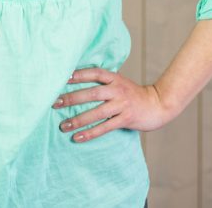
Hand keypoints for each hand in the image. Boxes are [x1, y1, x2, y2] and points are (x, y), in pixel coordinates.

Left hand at [51, 67, 175, 143]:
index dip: (78, 74)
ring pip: (97, 112)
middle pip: (92, 93)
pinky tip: (77, 137)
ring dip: (78, 120)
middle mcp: (118, 89)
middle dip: (72, 98)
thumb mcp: (119, 82)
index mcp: (115, 78)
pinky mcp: (126, 119)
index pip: (94, 73)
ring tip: (63, 126)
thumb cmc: (133, 94)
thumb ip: (103, 82)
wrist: (157, 105)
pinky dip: (90, 133)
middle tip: (54, 103)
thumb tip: (76, 80)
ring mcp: (122, 104)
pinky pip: (105, 127)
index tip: (61, 77)